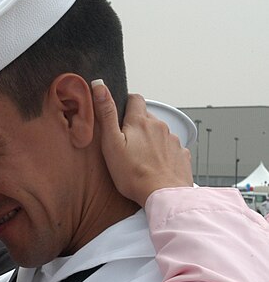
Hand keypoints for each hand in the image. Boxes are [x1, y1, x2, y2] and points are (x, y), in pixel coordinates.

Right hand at [91, 80, 192, 205]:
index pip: (134, 98)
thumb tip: (100, 86)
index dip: (126, 103)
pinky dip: (162, 153)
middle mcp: (159, 126)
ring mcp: (173, 140)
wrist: (163, 195)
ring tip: (140, 158)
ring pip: (159, 133)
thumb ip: (106, 114)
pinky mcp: (181, 155)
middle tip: (126, 142)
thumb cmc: (134, 175)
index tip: (119, 114)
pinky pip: (170, 149)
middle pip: (147, 117)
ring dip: (150, 140)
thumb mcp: (111, 144)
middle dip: (137, 124)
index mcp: (140, 122)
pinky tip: (154, 166)